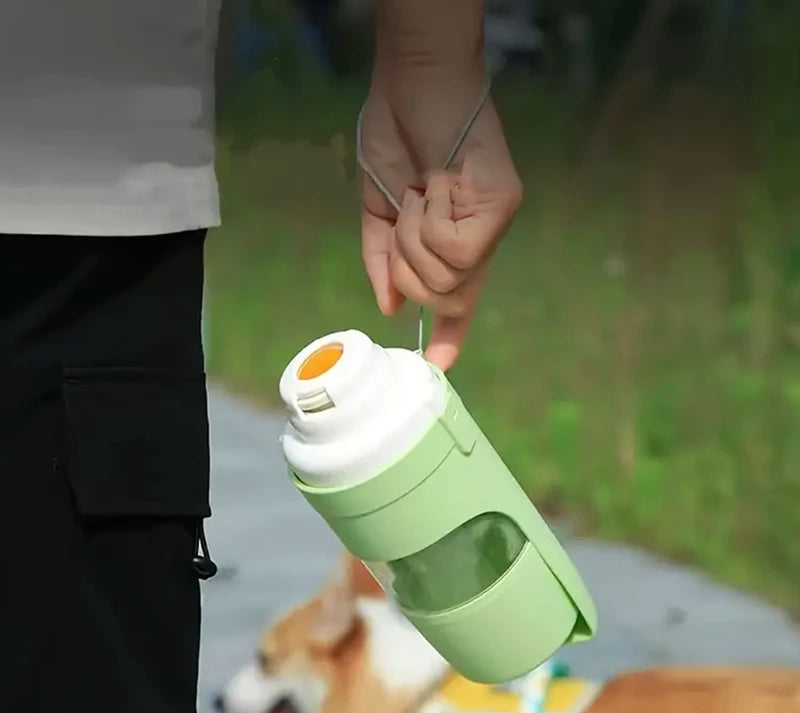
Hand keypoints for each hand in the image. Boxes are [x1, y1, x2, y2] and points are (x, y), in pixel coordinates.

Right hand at [360, 75, 521, 370]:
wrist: (410, 84)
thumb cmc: (396, 138)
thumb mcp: (378, 211)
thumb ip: (383, 261)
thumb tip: (390, 307)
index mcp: (451, 241)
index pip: (456, 297)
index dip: (448, 333)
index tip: (439, 365)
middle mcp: (480, 240)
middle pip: (443, 297)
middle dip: (408, 269)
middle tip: (407, 217)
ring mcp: (494, 224)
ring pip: (447, 277)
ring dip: (415, 238)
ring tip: (422, 191)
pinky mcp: (503, 206)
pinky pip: (457, 250)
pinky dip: (431, 222)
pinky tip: (437, 186)